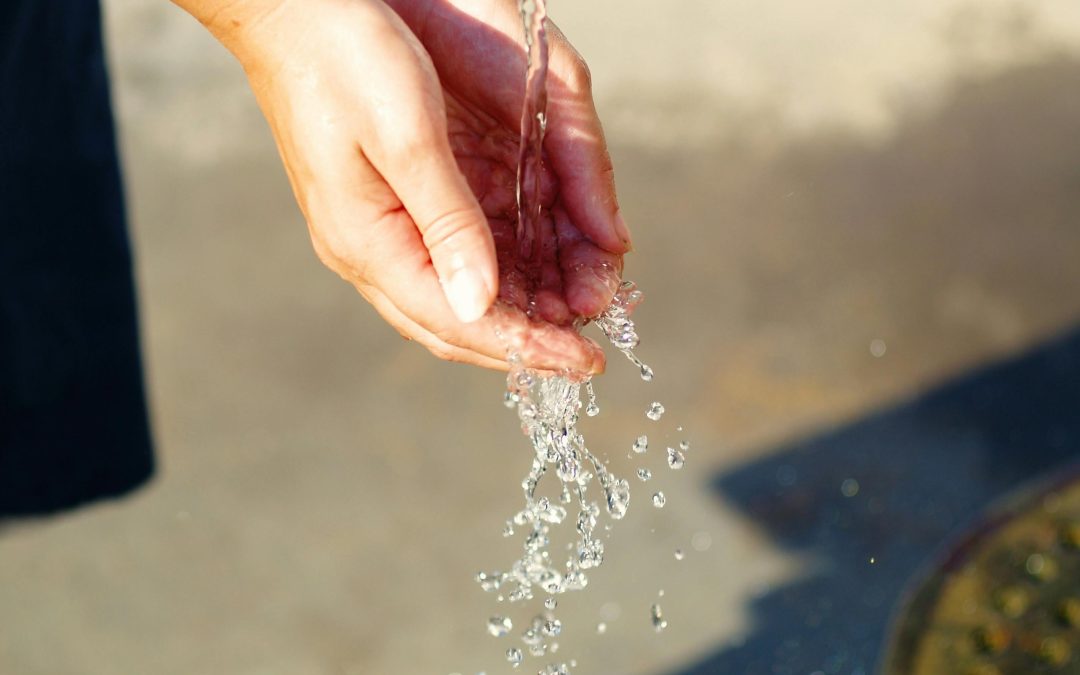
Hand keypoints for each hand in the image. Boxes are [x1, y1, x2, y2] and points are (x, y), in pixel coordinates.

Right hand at [183, 0, 630, 372]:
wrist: (292, 11)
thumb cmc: (344, 59)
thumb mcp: (407, 137)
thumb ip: (448, 223)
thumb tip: (481, 305)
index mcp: (368, 242)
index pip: (457, 322)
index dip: (526, 347)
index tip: (586, 362)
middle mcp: (369, 251)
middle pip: (455, 325)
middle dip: (525, 343)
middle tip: (587, 352)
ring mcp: (374, 232)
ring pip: (454, 299)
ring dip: (516, 313)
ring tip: (574, 315)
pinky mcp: (387, 209)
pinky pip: (448, 262)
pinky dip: (498, 276)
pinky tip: (536, 275)